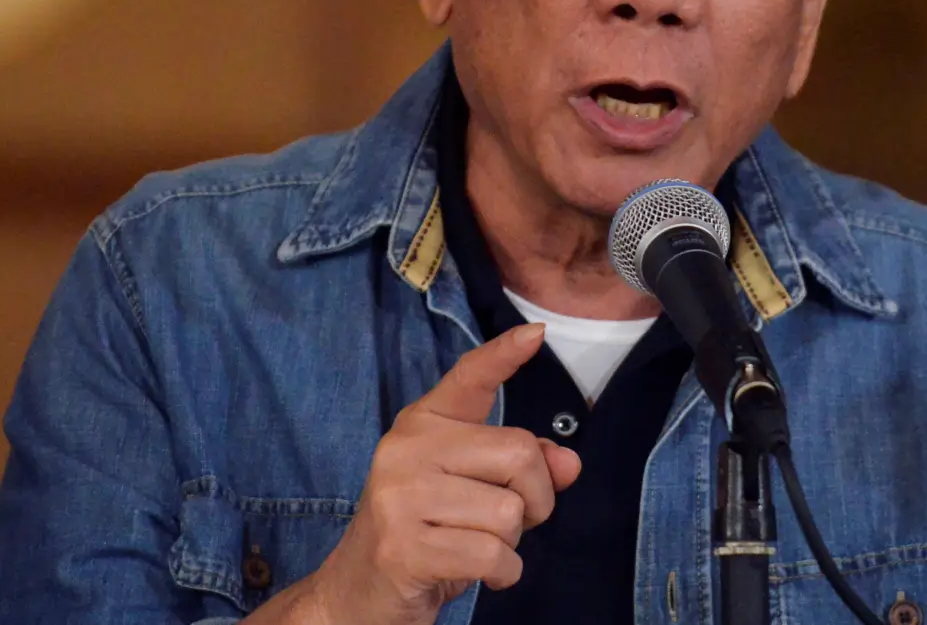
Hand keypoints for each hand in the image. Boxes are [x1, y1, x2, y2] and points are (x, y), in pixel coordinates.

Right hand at [294, 324, 581, 624]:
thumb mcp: (474, 493)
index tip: (537, 332)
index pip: (469, 378)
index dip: (504, 354)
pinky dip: (502, 573)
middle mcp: (407, 448)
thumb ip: (521, 470)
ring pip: (510, 512)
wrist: (357, 594)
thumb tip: (569, 463)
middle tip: (508, 524)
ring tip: (476, 547)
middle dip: (537, 498)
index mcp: (423, 424)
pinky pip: (493, 554)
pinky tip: (476, 573)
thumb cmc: (426, 533)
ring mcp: (400, 496)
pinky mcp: (404, 547)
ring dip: (512, 544)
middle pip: (520, 453)